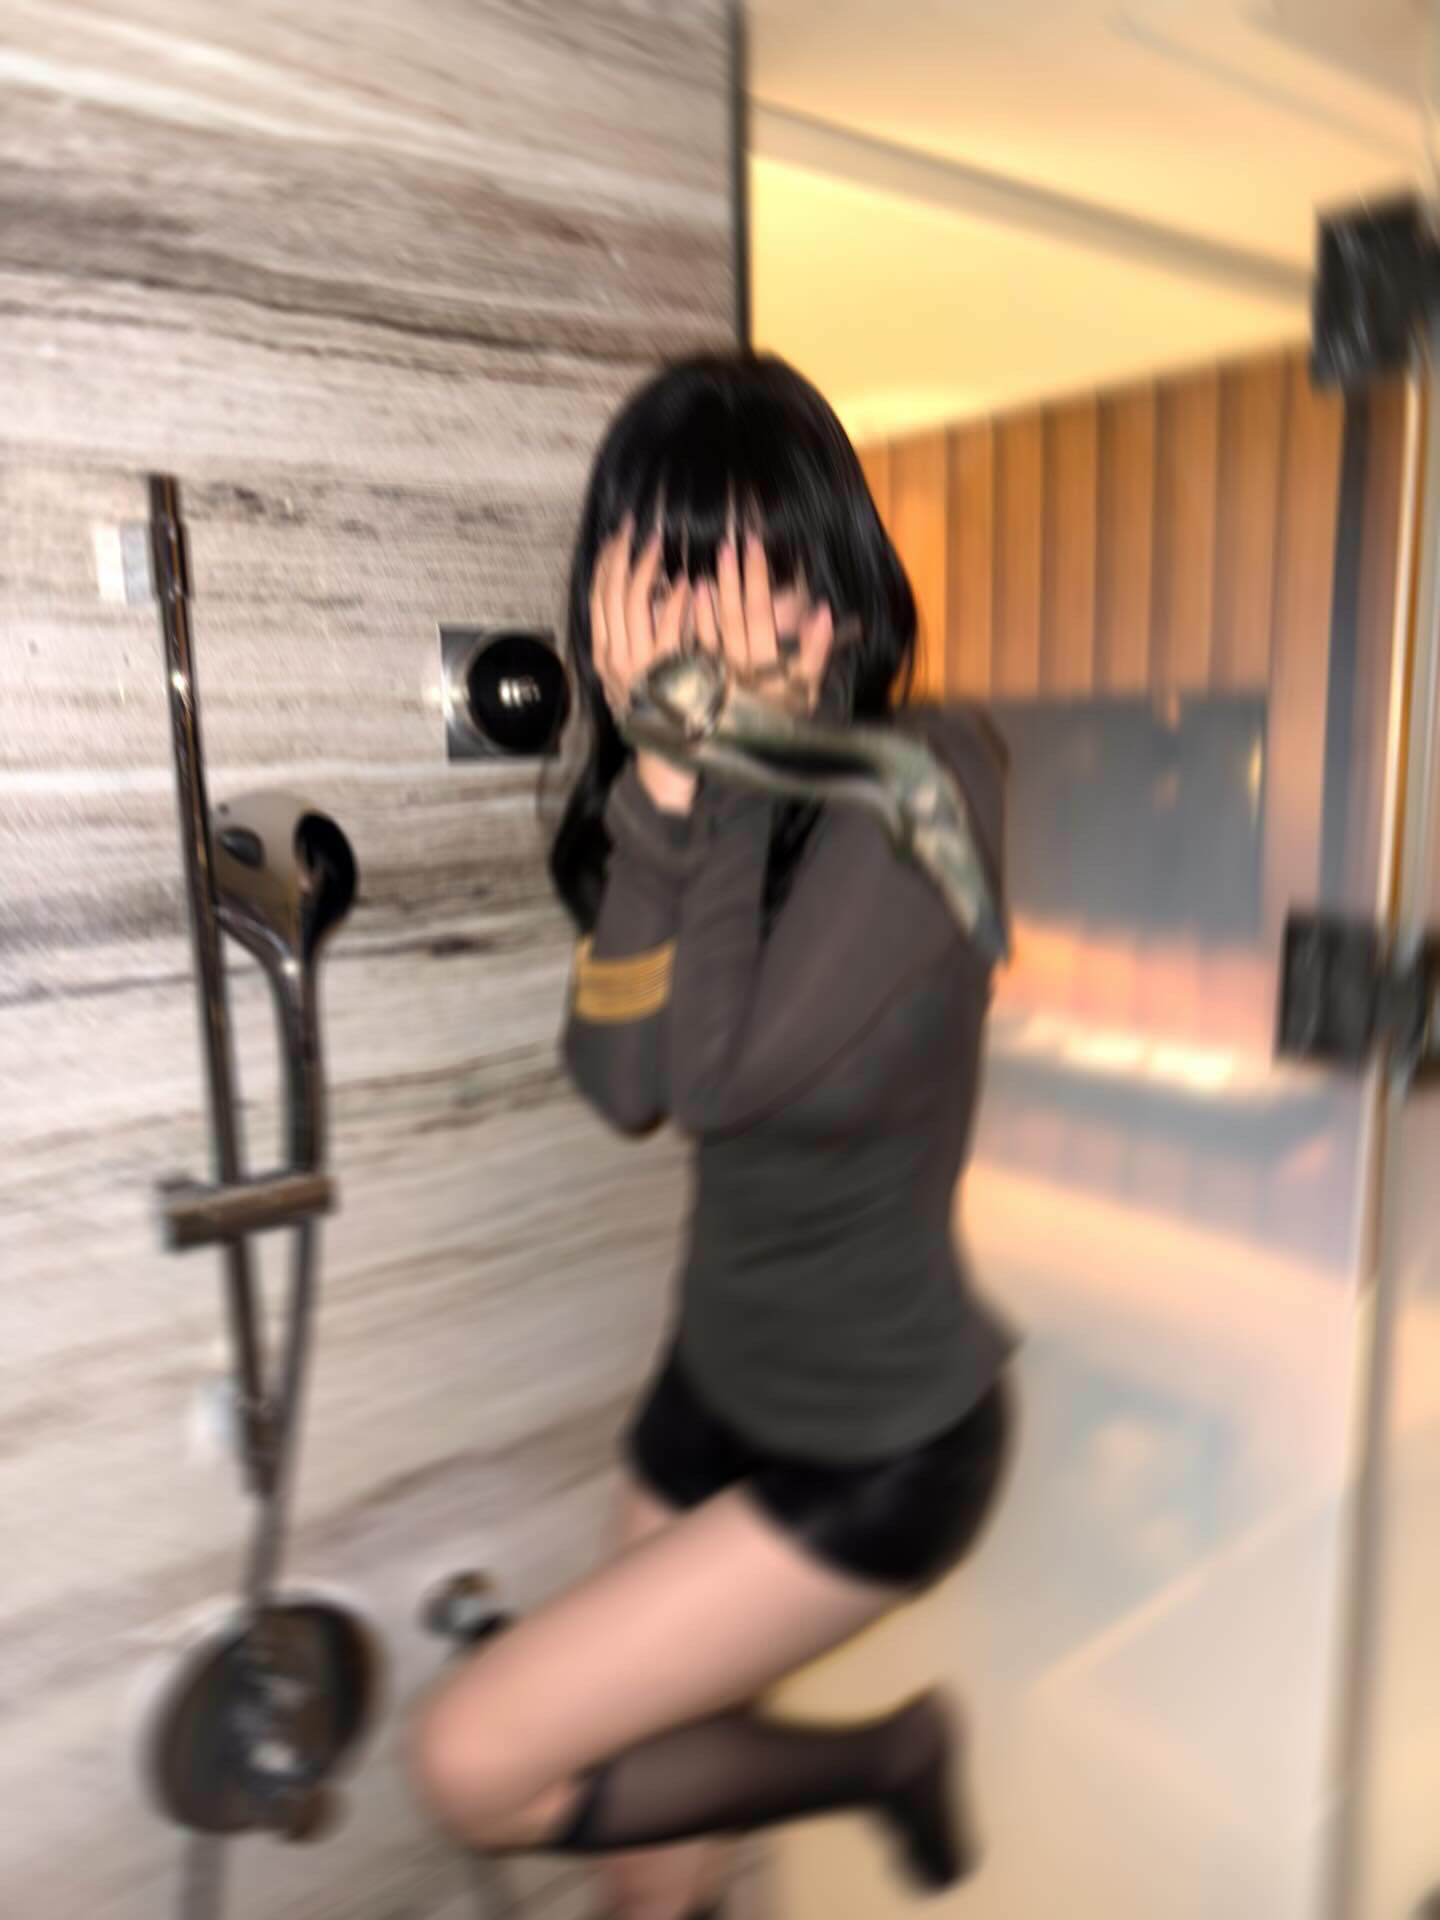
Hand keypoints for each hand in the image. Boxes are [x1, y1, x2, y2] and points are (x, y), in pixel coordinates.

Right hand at [590, 522, 695, 813]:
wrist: (668, 759)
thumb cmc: (658, 711)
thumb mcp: (637, 670)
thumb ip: (638, 634)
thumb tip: (651, 591)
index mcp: (603, 653)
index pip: (598, 596)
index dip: (607, 562)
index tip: (618, 534)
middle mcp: (613, 658)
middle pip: (609, 594)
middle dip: (622, 556)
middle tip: (637, 528)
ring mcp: (636, 666)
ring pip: (632, 605)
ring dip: (646, 571)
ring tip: (659, 546)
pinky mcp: (663, 674)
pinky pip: (666, 630)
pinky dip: (674, 604)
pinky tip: (686, 584)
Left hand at [695, 531, 834, 712]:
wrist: (751, 759)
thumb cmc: (783, 722)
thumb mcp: (805, 693)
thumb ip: (816, 654)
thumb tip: (822, 611)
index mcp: (766, 668)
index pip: (760, 613)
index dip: (757, 578)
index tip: (754, 544)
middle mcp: (737, 668)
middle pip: (734, 615)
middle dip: (734, 576)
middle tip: (730, 542)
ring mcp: (714, 675)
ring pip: (711, 627)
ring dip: (713, 593)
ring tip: (714, 561)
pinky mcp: (696, 683)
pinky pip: (693, 646)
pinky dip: (695, 617)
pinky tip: (695, 592)